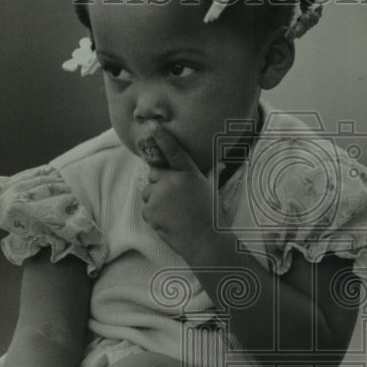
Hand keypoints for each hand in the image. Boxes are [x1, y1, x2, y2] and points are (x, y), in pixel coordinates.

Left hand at [140, 126, 217, 262]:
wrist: (204, 241)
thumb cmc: (210, 215)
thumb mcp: (211, 189)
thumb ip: (210, 173)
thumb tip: (220, 163)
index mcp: (188, 173)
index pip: (174, 151)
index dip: (162, 137)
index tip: (151, 126)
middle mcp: (173, 181)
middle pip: (154, 174)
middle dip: (160, 185)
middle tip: (176, 200)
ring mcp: (160, 195)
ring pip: (148, 193)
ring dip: (156, 202)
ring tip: (174, 213)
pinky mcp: (150, 210)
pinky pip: (146, 209)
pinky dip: (154, 216)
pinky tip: (169, 222)